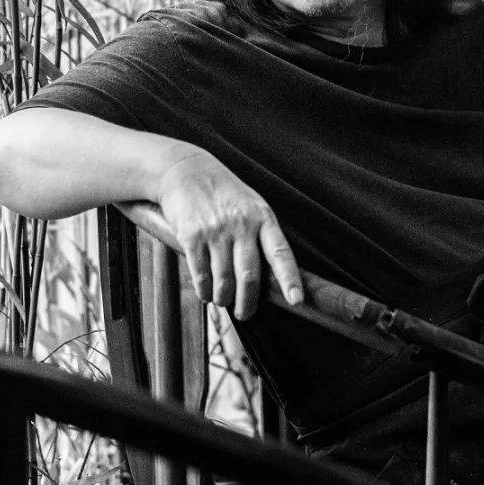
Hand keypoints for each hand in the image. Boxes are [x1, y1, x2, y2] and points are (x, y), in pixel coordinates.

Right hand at [156, 147, 303, 319]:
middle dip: (248, 303)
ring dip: (223, 298)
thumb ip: (262, 235)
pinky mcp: (192, 236)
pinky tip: (206, 292)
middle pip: (249, 275)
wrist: (186, 170)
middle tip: (246, 314)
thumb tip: (271, 277)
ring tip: (223, 300)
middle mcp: (241, 224)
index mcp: (262, 217)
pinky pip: (201, 275)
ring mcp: (216, 230)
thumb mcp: (251, 205)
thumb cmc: (224, 193)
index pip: (280, 253)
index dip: (290, 278)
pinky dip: (205, 291)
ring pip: (224, 280)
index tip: (297, 300)